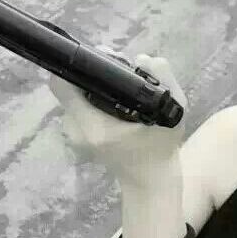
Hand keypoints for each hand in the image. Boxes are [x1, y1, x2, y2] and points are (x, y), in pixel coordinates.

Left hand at [51, 49, 187, 187]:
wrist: (148, 179)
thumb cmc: (161, 146)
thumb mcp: (174, 111)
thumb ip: (162, 79)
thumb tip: (142, 58)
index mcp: (93, 125)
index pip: (62, 86)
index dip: (74, 65)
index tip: (95, 58)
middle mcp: (75, 129)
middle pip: (68, 87)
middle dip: (89, 73)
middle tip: (117, 68)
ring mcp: (72, 134)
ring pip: (73, 96)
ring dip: (91, 86)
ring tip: (117, 85)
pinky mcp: (75, 135)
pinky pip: (77, 107)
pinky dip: (91, 99)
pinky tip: (112, 100)